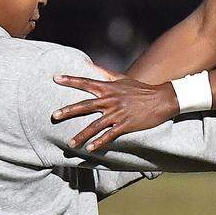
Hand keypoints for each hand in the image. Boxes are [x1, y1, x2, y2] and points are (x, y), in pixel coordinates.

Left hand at [52, 75, 179, 151]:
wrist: (161, 99)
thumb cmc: (140, 89)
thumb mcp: (122, 78)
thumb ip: (104, 73)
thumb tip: (90, 65)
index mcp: (108, 88)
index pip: (86, 82)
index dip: (70, 80)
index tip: (55, 78)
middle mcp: (110, 100)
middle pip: (85, 105)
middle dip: (68, 110)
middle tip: (54, 116)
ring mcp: (117, 113)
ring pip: (95, 125)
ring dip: (82, 135)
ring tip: (70, 144)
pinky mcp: (125, 124)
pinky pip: (109, 135)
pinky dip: (99, 142)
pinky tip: (90, 149)